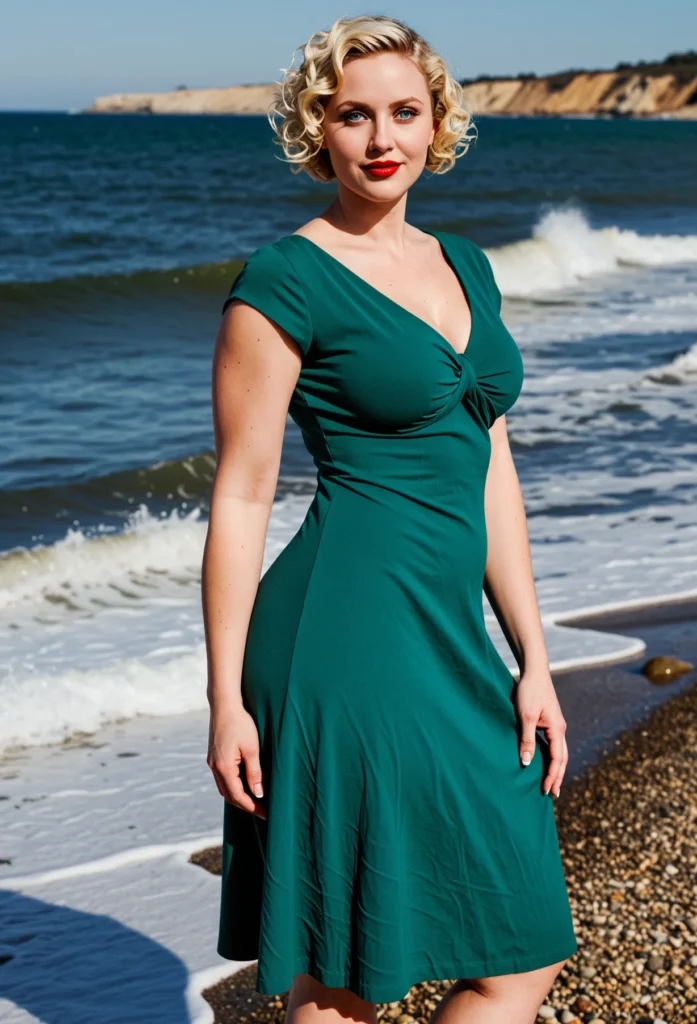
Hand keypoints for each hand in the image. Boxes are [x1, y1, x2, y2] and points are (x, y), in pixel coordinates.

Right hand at [207, 704, 266, 819]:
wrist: (224, 705)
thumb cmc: (241, 723)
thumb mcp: (252, 749)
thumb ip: (254, 773)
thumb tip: (258, 794)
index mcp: (224, 768)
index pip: (238, 796)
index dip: (252, 807)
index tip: (266, 814)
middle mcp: (215, 768)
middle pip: (229, 795)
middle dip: (245, 805)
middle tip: (262, 810)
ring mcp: (212, 762)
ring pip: (224, 788)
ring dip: (238, 796)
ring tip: (255, 800)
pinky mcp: (213, 757)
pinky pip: (222, 778)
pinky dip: (233, 785)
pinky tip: (244, 784)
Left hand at [514, 668, 567, 797]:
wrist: (534, 672)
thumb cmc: (529, 692)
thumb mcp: (525, 717)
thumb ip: (526, 740)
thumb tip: (526, 763)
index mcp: (557, 729)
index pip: (557, 759)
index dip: (552, 776)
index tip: (547, 790)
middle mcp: (560, 729)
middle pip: (562, 758)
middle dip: (558, 776)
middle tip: (553, 794)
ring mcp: (556, 725)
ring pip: (559, 752)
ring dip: (556, 768)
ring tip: (552, 783)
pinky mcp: (550, 721)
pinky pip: (553, 744)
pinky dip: (551, 757)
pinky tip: (545, 761)